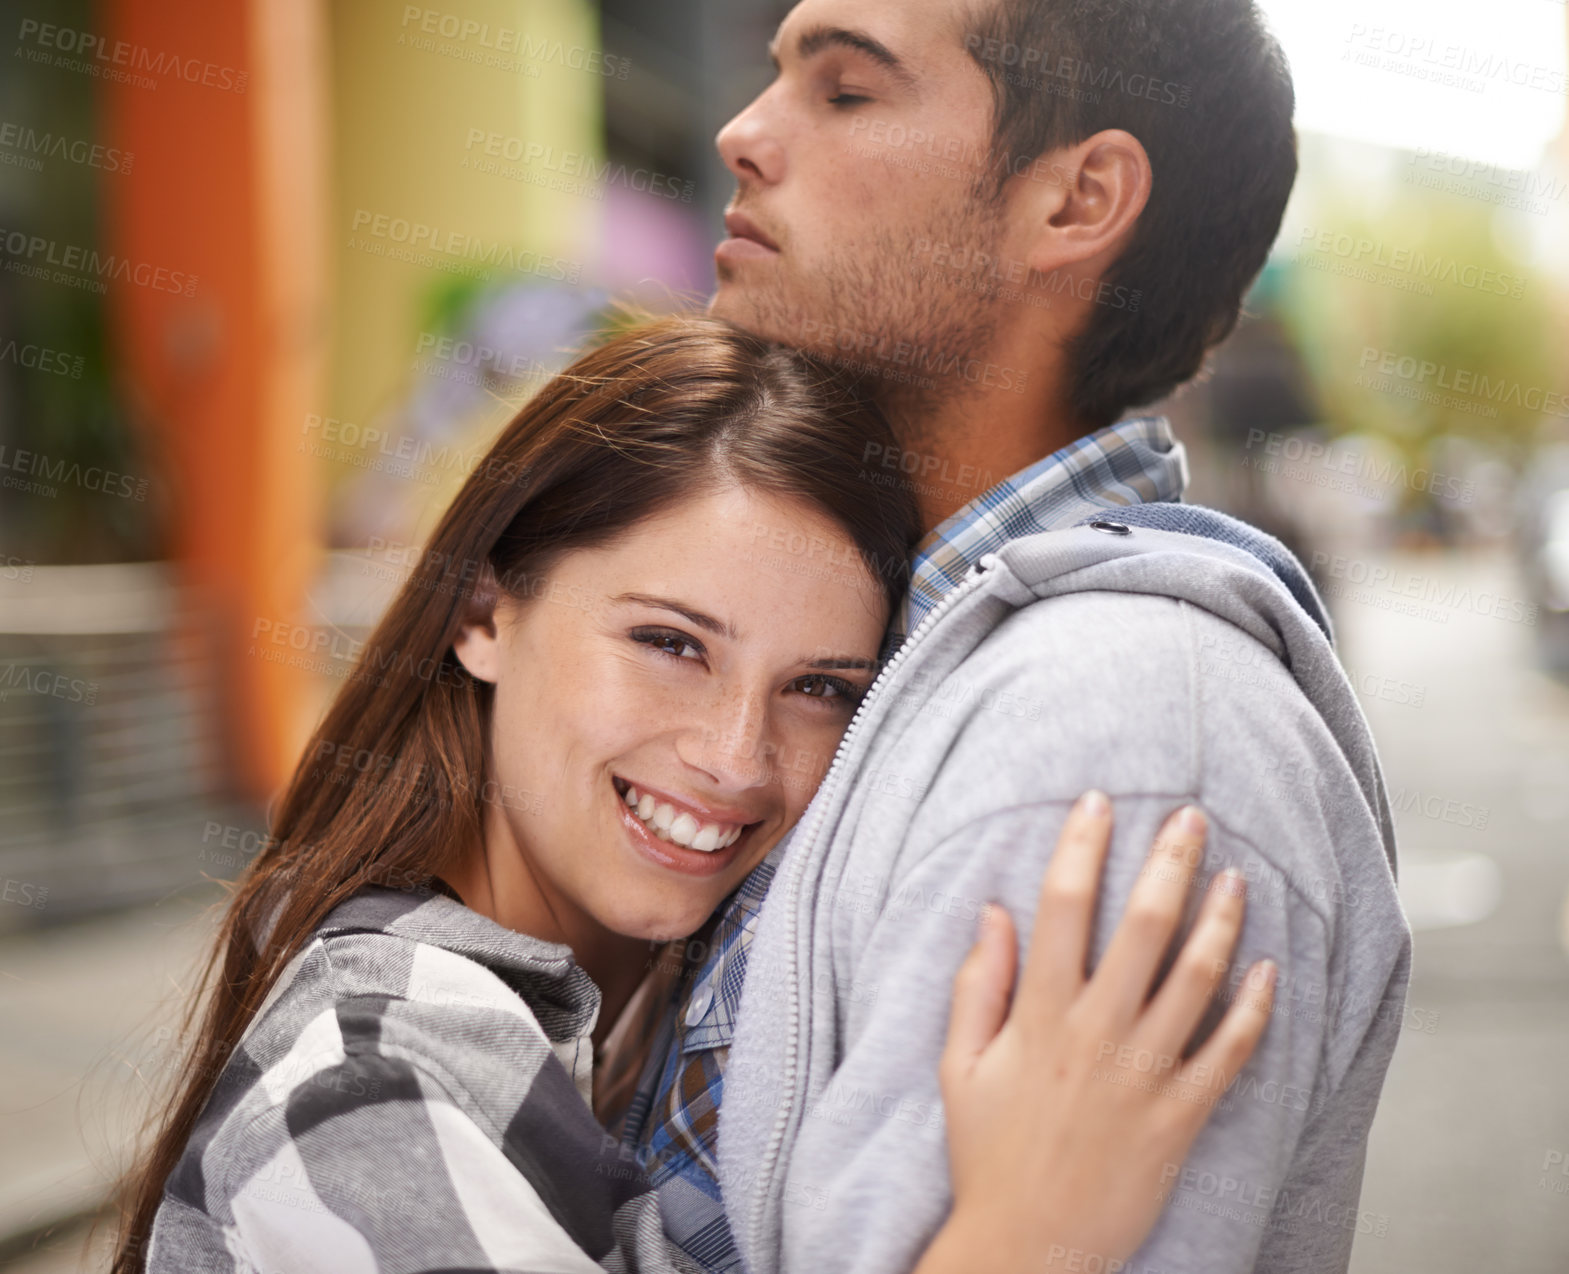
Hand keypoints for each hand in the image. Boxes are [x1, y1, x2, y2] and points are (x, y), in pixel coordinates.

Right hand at [917, 792, 1276, 1273]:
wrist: (1030, 1246)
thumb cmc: (990, 1155)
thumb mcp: (959, 1066)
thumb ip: (977, 984)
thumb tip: (992, 912)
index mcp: (1039, 1015)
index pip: (1063, 908)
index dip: (1081, 847)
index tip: (1096, 803)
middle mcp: (1096, 1033)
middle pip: (1141, 927)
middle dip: (1167, 862)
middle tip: (1188, 816)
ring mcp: (1144, 1075)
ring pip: (1196, 979)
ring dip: (1219, 920)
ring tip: (1235, 876)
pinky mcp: (1181, 1116)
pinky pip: (1228, 1052)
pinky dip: (1255, 1008)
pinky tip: (1269, 968)